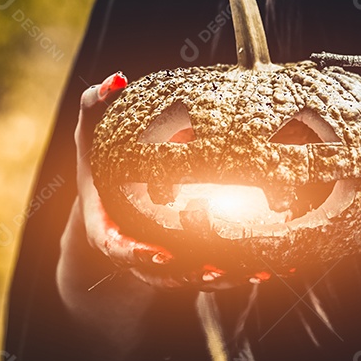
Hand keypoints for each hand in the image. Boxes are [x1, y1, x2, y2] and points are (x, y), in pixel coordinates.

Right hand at [74, 72, 270, 290]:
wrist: (107, 200)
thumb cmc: (101, 162)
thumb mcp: (91, 135)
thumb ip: (95, 107)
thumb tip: (115, 79)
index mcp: (106, 227)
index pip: (117, 248)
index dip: (137, 256)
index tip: (160, 254)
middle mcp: (133, 252)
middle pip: (160, 274)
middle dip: (190, 275)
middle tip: (217, 268)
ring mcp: (159, 263)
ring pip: (190, 280)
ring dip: (222, 279)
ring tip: (253, 270)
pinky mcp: (185, 264)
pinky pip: (211, 273)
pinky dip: (239, 273)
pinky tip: (268, 268)